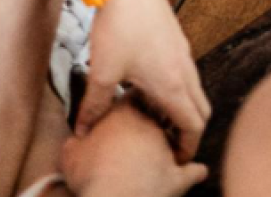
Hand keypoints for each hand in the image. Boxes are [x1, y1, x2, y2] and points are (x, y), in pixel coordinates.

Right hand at [63, 105, 207, 196]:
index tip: (128, 104)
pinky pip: (191, 171)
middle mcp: (150, 125)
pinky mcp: (177, 174)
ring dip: (174, 139)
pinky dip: (195, 171)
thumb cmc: (90, 173)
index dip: (130, 99)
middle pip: (157, 112)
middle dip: (153, 115)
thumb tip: (76, 139)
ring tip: (169, 144)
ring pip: (175, 138)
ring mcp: (166, 148)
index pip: (132, 95)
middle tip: (144, 124)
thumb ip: (75, 142)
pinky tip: (199, 170)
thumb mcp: (71, 154)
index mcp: (125, 113)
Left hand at [76, 0, 209, 160]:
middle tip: (168, 141)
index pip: (194, 125)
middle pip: (200, 108)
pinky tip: (146, 82)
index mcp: (172, 84)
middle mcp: (184, 68)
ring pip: (192, 87)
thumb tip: (83, 129)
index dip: (188, 147)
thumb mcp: (102, 72)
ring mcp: (182, 49)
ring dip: (180, 105)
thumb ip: (94, 106)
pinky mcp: (175, 35)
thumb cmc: (118, 24)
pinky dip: (175, 84)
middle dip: (188, 129)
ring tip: (152, 113)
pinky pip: (184, 69)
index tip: (176, 160)